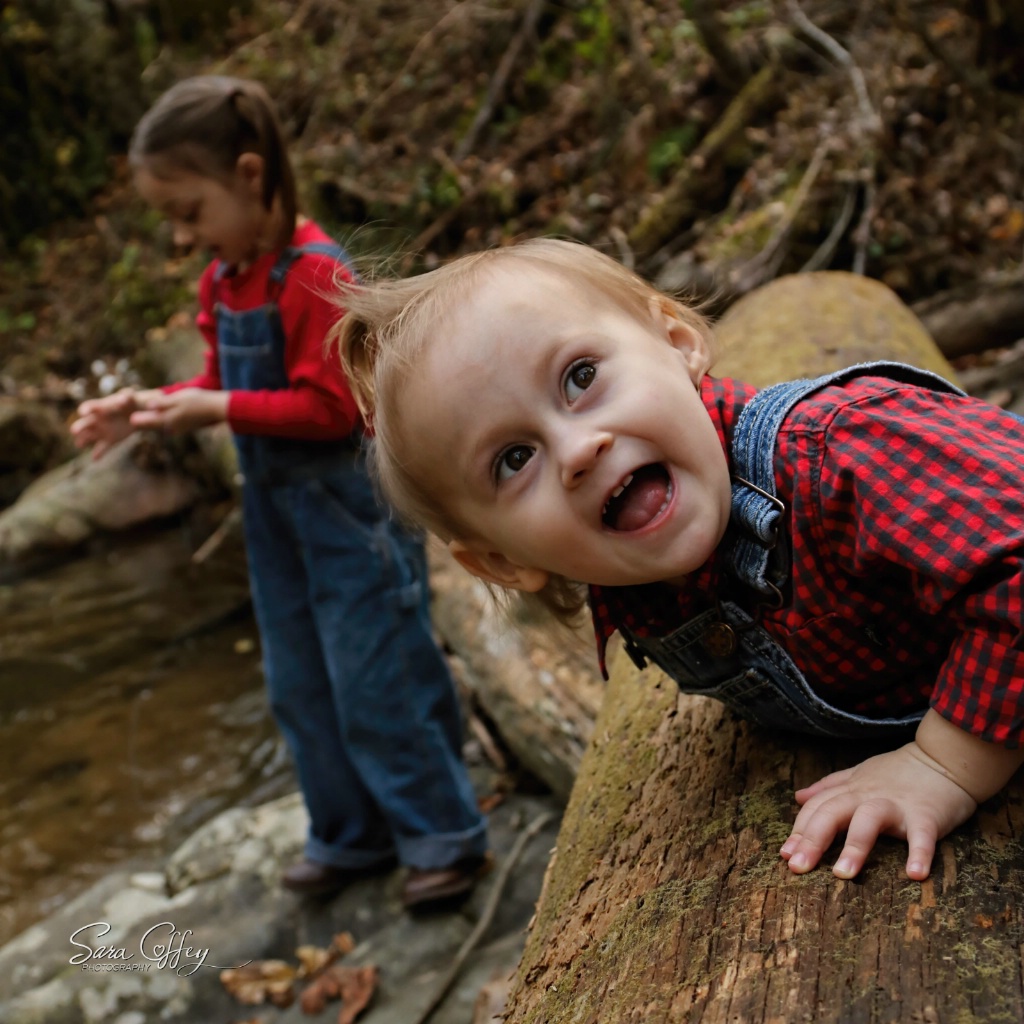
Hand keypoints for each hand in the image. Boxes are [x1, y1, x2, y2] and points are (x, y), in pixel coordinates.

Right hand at [71, 388, 158, 459]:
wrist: (141, 412)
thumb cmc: (135, 402)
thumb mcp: (135, 398)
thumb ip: (131, 398)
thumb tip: (135, 394)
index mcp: (104, 406)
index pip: (92, 406)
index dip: (87, 409)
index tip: (83, 412)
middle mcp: (100, 418)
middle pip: (87, 422)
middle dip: (81, 426)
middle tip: (74, 430)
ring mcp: (104, 429)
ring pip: (90, 435)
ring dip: (84, 439)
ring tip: (78, 444)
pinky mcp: (111, 440)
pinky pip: (103, 447)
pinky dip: (99, 453)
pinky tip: (95, 459)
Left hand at [129, 388, 228, 433]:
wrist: (216, 410)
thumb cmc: (198, 401)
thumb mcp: (178, 399)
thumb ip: (162, 403)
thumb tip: (147, 405)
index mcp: (166, 419)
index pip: (143, 421)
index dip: (132, 418)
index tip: (121, 414)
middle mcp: (169, 426)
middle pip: (149, 424)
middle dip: (138, 421)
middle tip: (124, 418)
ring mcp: (176, 427)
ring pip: (157, 425)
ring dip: (148, 422)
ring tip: (135, 418)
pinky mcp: (182, 426)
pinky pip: (166, 424)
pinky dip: (159, 421)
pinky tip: (157, 417)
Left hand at [779, 741, 977, 880]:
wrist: (942, 760)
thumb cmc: (898, 773)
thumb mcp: (859, 774)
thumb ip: (829, 786)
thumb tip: (798, 796)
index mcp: (850, 790)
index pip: (817, 808)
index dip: (799, 830)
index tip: (785, 855)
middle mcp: (867, 795)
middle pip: (833, 813)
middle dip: (812, 839)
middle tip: (798, 868)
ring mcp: (896, 804)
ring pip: (868, 820)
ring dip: (855, 847)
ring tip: (842, 875)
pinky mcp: (927, 814)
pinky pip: (922, 835)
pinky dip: (919, 853)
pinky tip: (914, 874)